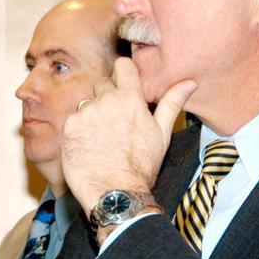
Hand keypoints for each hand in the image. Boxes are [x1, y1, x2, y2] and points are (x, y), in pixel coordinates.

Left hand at [61, 57, 195, 215]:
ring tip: (102, 139)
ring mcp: (85, 113)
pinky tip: (88, 146)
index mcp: (130, 98)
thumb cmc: (141, 166)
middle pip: (103, 85)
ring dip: (92, 115)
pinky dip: (79, 130)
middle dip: (108, 98)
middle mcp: (106, 100)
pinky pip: (73, 119)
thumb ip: (172, 103)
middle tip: (115, 124)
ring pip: (87, 103)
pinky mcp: (69, 126)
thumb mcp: (162, 133)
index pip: (122, 66)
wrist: (115, 192)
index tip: (124, 87)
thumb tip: (189, 82)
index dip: (123, 75)